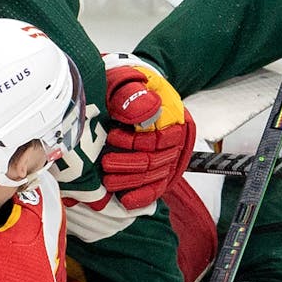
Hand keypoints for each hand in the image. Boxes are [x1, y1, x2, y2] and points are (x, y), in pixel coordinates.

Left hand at [100, 57, 195, 209]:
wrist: (127, 89)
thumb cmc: (125, 84)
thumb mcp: (125, 80)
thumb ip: (132, 92)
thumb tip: (146, 110)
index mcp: (171, 114)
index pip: (158, 137)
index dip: (134, 141)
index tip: (111, 136)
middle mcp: (175, 138)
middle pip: (156, 160)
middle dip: (130, 165)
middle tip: (105, 163)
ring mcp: (170, 155)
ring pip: (155, 176)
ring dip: (131, 181)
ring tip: (107, 181)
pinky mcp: (162, 168)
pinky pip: (158, 187)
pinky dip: (143, 196)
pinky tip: (126, 201)